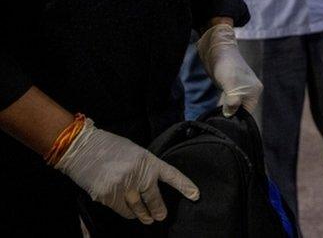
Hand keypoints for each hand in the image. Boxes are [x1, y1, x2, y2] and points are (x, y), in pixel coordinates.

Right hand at [56, 119, 198, 223]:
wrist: (82, 148)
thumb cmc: (110, 148)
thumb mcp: (135, 153)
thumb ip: (144, 168)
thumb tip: (150, 187)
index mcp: (148, 160)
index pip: (171, 175)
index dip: (185, 185)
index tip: (195, 195)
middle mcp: (139, 174)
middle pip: (154, 199)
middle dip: (158, 210)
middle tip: (160, 216)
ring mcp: (123, 186)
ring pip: (137, 208)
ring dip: (142, 215)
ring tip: (146, 218)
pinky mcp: (108, 195)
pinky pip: (121, 209)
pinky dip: (125, 212)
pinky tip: (128, 211)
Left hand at [197, 24, 261, 116]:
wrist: (217, 49)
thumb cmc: (227, 66)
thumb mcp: (231, 86)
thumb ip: (233, 102)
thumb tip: (230, 115)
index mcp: (254, 91)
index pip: (247, 112)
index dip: (237, 118)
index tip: (226, 123)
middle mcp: (249, 90)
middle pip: (241, 109)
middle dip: (232, 114)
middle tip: (220, 120)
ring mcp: (239, 88)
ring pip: (234, 105)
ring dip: (227, 110)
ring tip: (217, 116)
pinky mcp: (229, 86)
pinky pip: (228, 100)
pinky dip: (224, 105)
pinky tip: (217, 108)